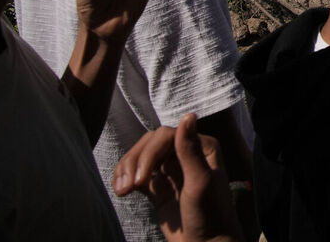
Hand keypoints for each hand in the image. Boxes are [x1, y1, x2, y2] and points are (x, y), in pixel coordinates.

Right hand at [114, 114, 241, 241]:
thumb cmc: (209, 215)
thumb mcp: (200, 183)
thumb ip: (190, 151)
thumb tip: (188, 115)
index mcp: (202, 146)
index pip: (166, 135)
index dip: (148, 153)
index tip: (141, 180)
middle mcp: (186, 153)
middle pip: (150, 144)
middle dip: (134, 162)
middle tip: (127, 188)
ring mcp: (171, 170)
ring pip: (141, 157)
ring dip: (126, 170)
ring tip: (121, 191)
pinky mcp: (159, 186)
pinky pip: (137, 174)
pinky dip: (125, 178)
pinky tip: (120, 190)